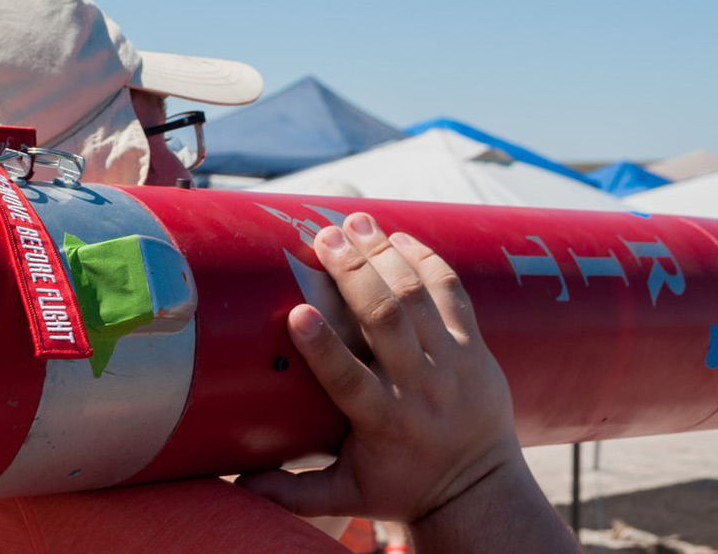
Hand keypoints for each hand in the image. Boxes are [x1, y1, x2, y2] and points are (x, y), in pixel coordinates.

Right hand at [238, 212, 520, 522]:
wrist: (480, 490)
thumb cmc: (404, 487)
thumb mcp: (349, 495)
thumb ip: (294, 490)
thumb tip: (237, 487)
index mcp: (383, 423)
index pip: (349, 381)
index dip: (323, 347)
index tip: (297, 312)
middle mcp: (421, 388)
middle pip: (387, 321)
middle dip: (355, 274)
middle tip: (324, 238)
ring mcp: (453, 362)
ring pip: (419, 297)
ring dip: (385, 254)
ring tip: (356, 222)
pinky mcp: (475, 346)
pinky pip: (453, 292)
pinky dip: (426, 260)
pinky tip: (398, 237)